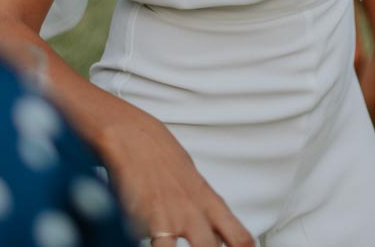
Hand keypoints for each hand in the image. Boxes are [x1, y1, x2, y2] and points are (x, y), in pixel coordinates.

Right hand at [97, 107, 251, 246]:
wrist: (135, 138)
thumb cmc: (162, 159)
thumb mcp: (193, 184)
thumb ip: (206, 214)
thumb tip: (217, 238)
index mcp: (210, 203)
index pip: (240, 238)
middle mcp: (196, 212)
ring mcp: (174, 217)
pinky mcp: (149, 221)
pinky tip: (156, 242)